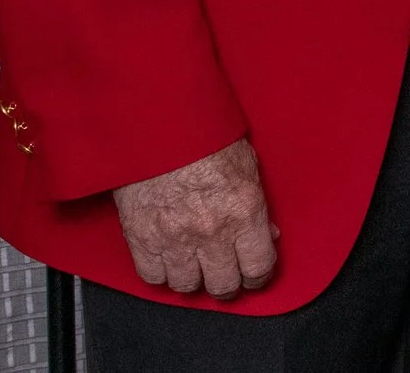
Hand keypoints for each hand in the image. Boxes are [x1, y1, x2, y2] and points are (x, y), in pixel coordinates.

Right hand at [113, 138, 278, 297]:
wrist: (157, 124)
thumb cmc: (205, 136)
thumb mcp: (247, 165)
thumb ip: (258, 206)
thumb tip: (268, 235)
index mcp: (244, 210)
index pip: (258, 267)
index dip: (258, 276)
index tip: (254, 275)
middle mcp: (212, 231)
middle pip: (223, 285)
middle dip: (228, 283)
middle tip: (226, 275)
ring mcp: (175, 238)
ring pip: (187, 286)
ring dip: (193, 279)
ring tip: (196, 266)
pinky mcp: (141, 238)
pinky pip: (153, 277)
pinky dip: (162, 273)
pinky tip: (169, 260)